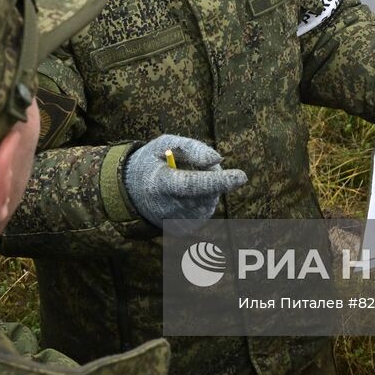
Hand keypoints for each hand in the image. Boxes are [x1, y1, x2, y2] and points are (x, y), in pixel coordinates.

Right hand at [123, 135, 247, 229]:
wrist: (132, 191)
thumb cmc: (153, 161)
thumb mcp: (165, 144)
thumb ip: (192, 147)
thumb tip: (218, 159)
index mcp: (160, 183)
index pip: (192, 184)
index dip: (217, 181)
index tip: (242, 176)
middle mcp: (167, 208)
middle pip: (206, 194)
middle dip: (213, 177)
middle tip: (199, 165)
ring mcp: (175, 223)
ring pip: (210, 203)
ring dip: (209, 189)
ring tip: (188, 179)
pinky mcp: (183, 230)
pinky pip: (205, 212)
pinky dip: (204, 200)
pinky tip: (188, 195)